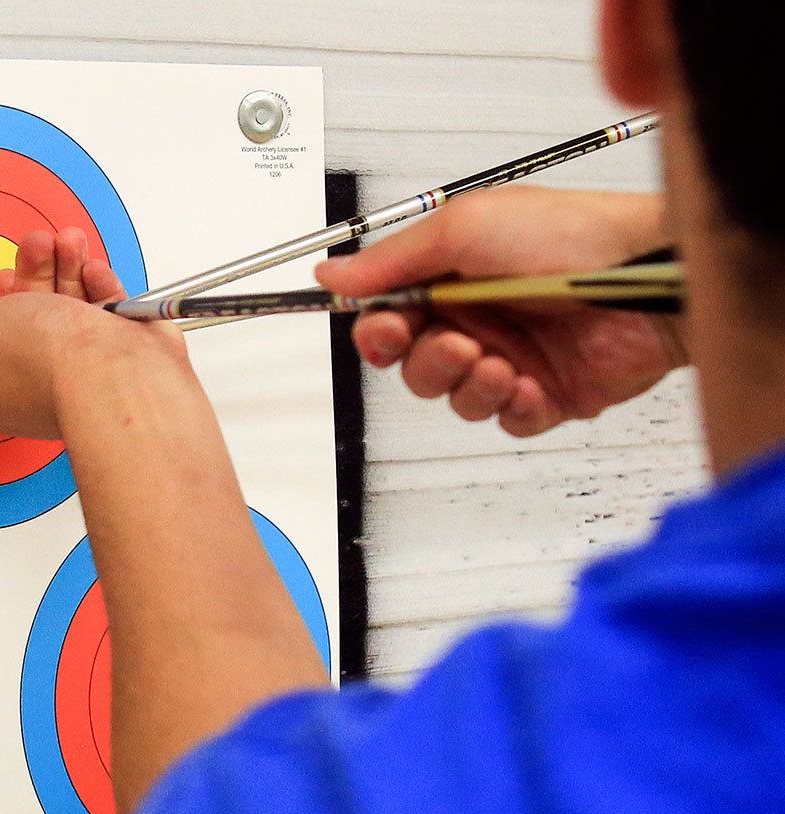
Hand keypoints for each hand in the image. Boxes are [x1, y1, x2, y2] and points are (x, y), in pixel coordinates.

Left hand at [0, 228, 183, 439]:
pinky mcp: (125, 352)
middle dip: (37, 272)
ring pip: (75, 308)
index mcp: (4, 390)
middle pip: (37, 316)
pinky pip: (110, 312)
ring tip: (69, 243)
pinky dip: (101, 285)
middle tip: (38, 246)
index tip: (4, 278)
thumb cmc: (46, 359)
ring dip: (70, 267)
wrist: (107, 369)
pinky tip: (92, 271)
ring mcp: (87, 368)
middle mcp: (47, 381)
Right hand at [315, 186, 687, 436]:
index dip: (378, 331)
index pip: (388, 318)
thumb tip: (331, 273)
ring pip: (454, 398)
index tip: (385, 327)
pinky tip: (530, 383)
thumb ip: (392, 259)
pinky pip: (504, 421)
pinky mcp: (547, 395)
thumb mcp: (464, 228)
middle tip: (456, 343)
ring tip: (499, 363)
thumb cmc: (570, 235)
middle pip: (413, 366)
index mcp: (451, 279)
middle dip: (425, 360)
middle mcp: (477, 319)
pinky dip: (510, 407)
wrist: (647, 275)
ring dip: (467, 385)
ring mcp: (512, 359)